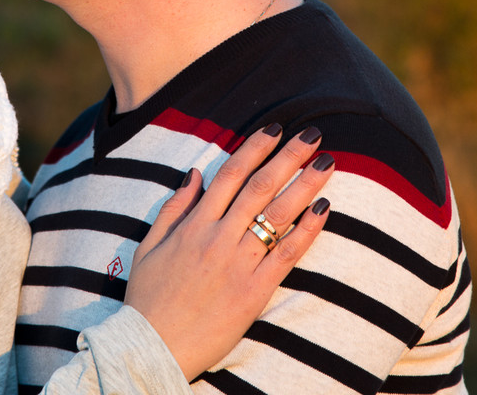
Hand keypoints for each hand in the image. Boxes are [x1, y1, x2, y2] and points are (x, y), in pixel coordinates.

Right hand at [124, 123, 333, 380]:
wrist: (153, 347)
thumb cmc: (148, 298)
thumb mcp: (149, 246)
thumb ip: (174, 208)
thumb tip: (194, 174)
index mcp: (193, 224)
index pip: (230, 174)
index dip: (254, 148)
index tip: (275, 129)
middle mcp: (218, 237)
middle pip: (260, 186)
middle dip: (288, 157)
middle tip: (312, 134)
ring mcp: (238, 263)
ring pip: (277, 214)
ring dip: (305, 186)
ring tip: (328, 163)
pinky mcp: (254, 290)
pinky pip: (286, 254)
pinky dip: (306, 230)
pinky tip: (324, 209)